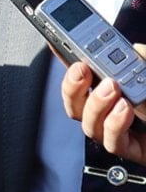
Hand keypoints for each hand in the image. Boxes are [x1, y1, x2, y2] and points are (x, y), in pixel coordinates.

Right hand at [61, 44, 145, 164]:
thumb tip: (133, 49)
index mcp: (119, 88)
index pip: (84, 73)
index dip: (64, 57)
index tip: (56, 40)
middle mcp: (114, 110)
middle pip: (75, 102)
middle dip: (71, 85)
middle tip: (81, 68)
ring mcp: (121, 132)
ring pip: (87, 123)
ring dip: (94, 103)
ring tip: (111, 87)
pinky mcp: (134, 150)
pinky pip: (112, 142)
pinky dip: (114, 124)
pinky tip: (124, 109)